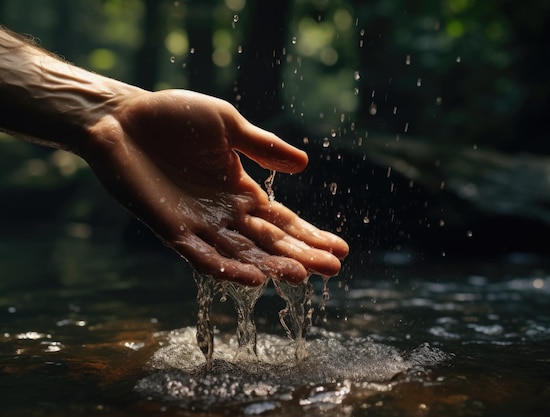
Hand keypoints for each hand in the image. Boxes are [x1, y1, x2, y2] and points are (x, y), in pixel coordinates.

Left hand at [82, 90, 347, 285]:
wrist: (122, 118)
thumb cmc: (174, 117)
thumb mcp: (228, 125)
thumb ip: (263, 147)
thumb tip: (305, 166)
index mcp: (240, 191)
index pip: (283, 220)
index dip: (310, 235)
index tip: (340, 249)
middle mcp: (224, 214)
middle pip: (270, 242)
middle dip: (302, 255)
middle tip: (334, 270)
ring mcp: (199, 225)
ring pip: (242, 254)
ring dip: (272, 266)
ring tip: (303, 276)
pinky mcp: (172, 230)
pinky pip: (202, 256)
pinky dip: (227, 269)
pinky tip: (254, 279)